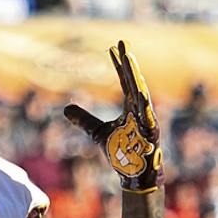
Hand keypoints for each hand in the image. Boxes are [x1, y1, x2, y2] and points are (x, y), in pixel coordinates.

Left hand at [63, 40, 161, 191]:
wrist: (134, 174)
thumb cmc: (122, 153)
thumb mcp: (97, 132)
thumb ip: (84, 119)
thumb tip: (66, 109)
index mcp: (130, 106)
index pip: (124, 80)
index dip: (118, 64)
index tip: (112, 48)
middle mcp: (140, 109)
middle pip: (133, 80)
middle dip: (128, 62)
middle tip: (122, 43)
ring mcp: (147, 119)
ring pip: (141, 93)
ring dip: (135, 76)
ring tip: (130, 59)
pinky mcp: (151, 133)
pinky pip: (147, 116)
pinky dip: (144, 104)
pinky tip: (140, 90)